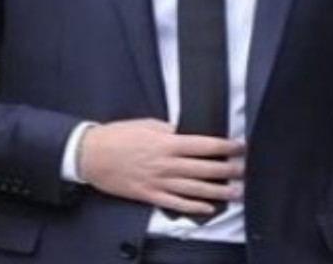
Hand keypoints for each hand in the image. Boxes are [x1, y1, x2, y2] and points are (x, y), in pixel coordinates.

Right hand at [78, 118, 244, 215]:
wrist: (90, 155)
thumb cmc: (115, 137)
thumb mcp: (144, 124)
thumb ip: (168, 129)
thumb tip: (187, 132)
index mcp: (166, 143)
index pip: (204, 146)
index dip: (225, 147)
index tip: (239, 147)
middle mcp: (166, 164)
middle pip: (205, 169)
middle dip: (228, 170)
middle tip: (242, 170)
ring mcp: (159, 182)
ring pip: (196, 189)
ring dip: (218, 191)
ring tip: (235, 191)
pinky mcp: (150, 195)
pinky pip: (177, 204)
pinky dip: (194, 207)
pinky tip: (208, 208)